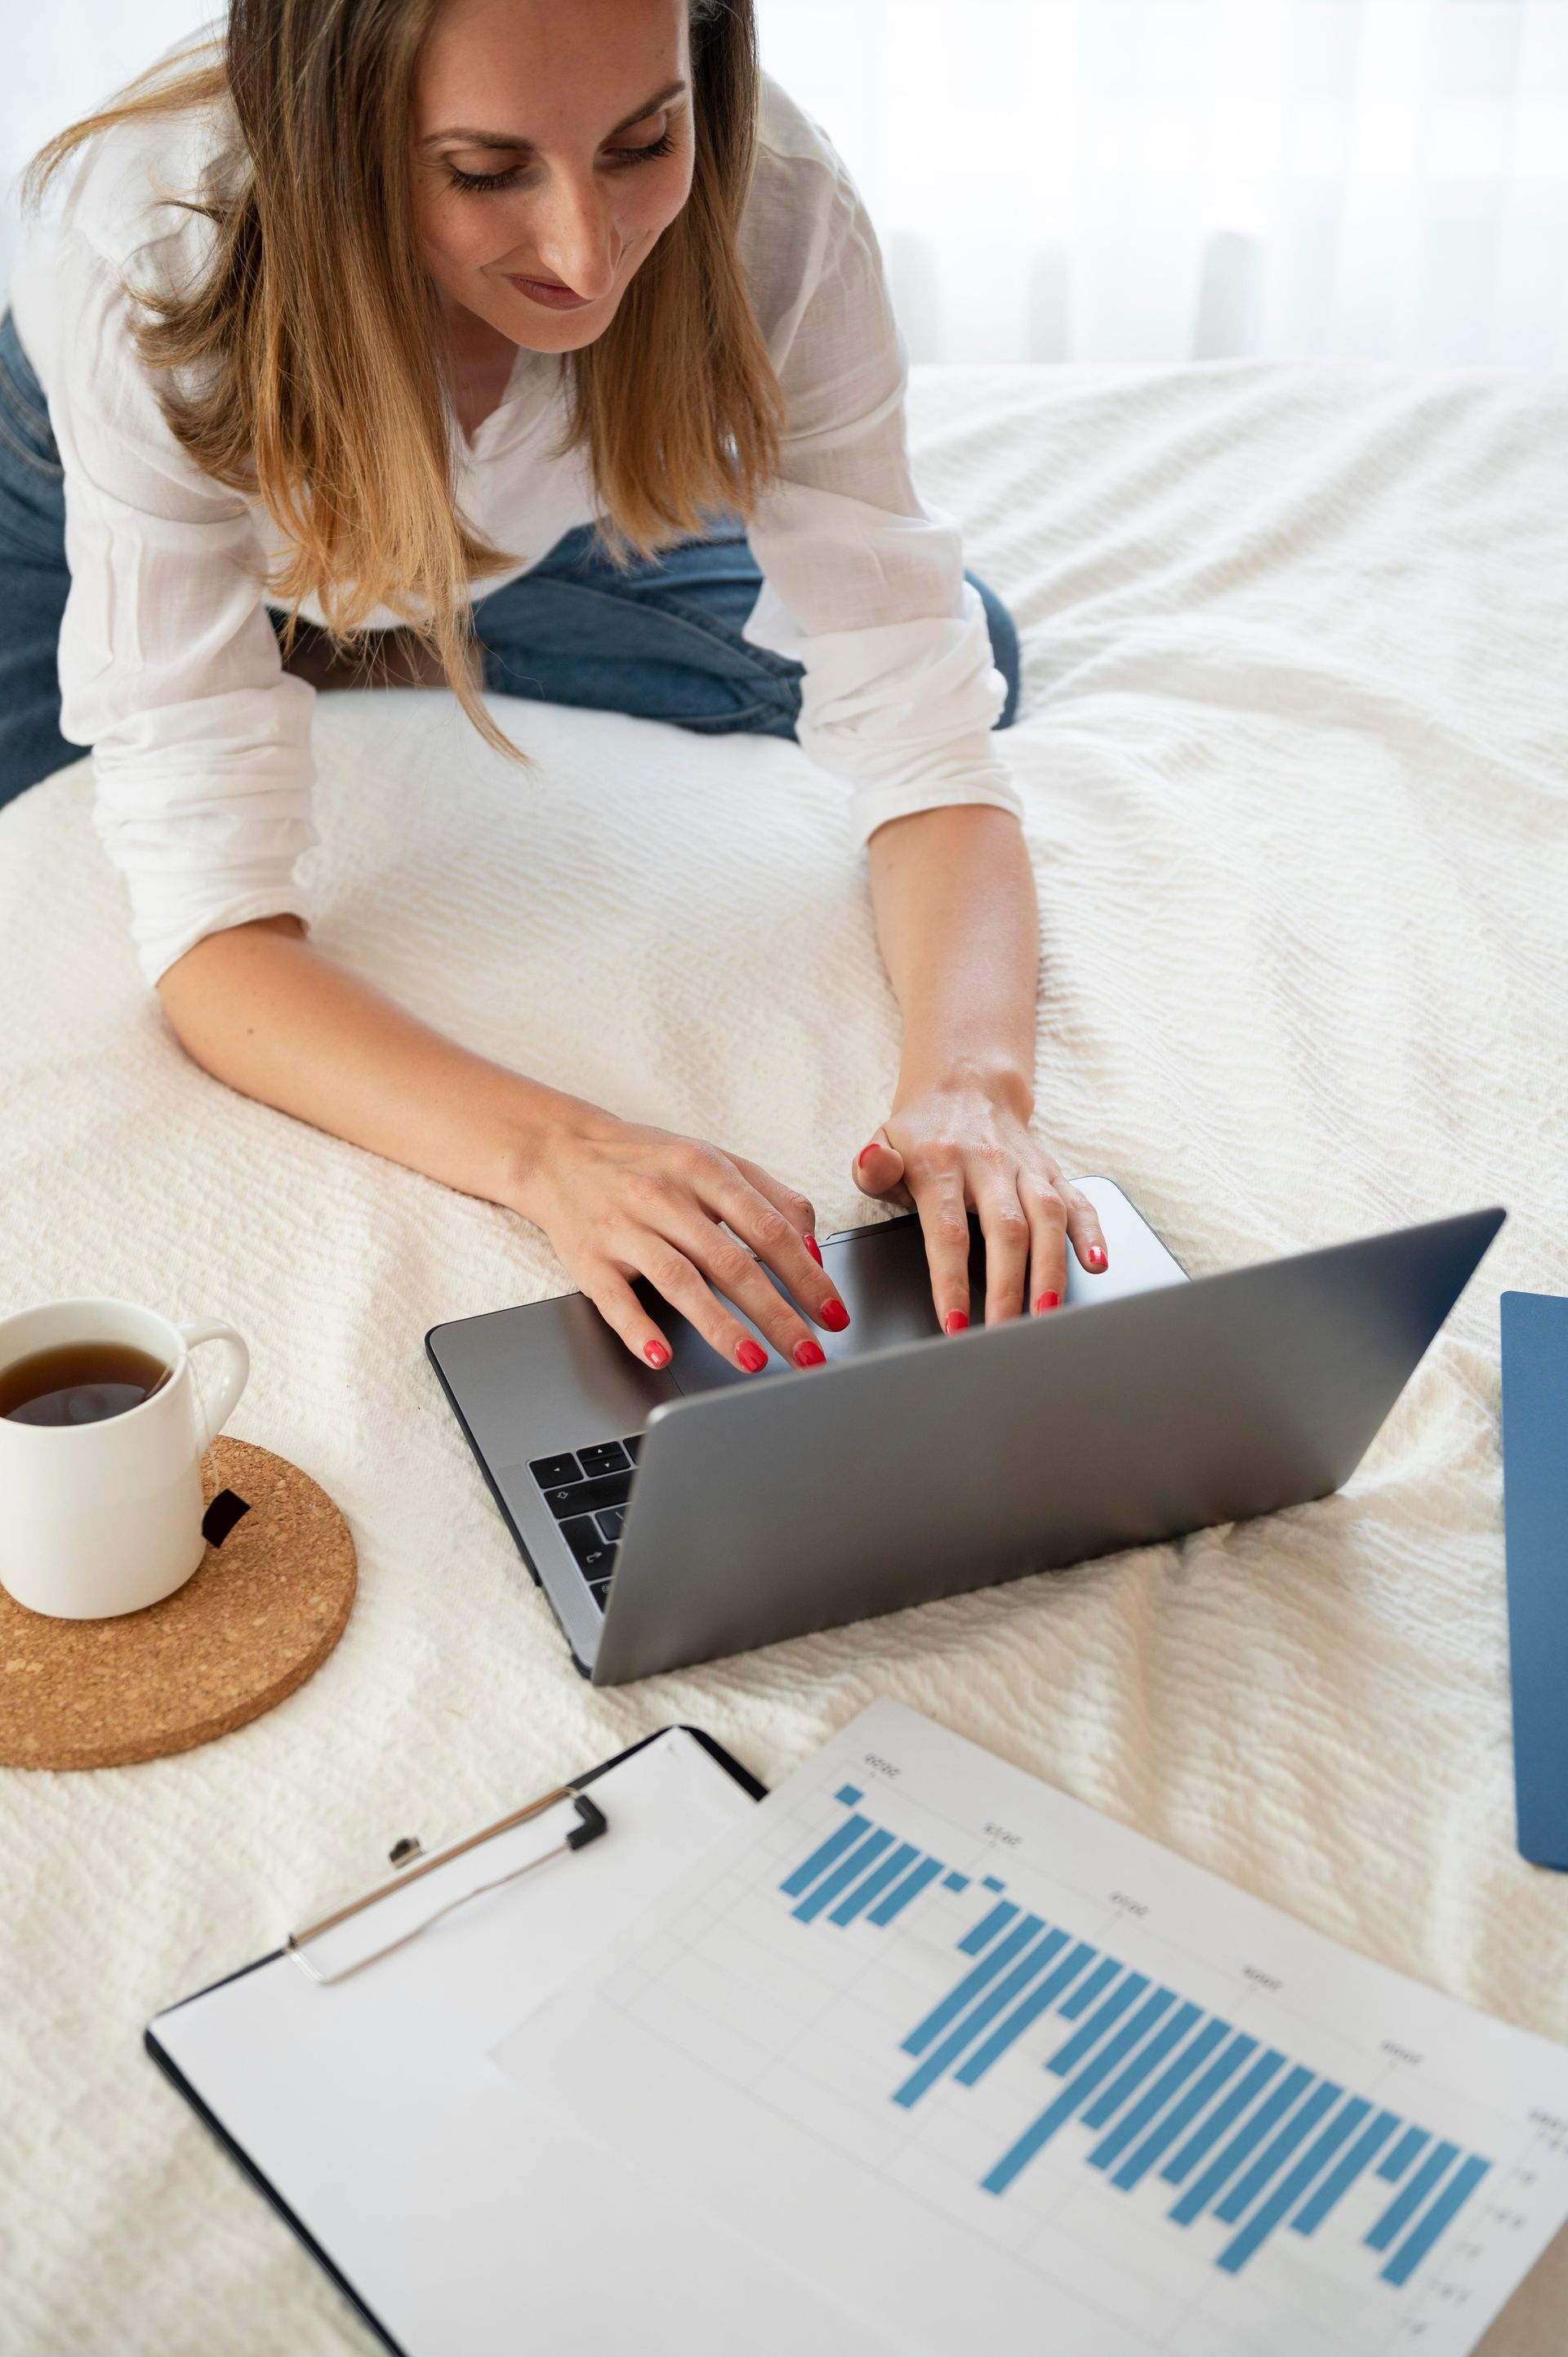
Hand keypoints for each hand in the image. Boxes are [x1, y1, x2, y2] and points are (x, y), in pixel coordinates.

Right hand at [509, 1100, 848, 1371]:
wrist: (557, 1151)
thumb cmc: (646, 1162)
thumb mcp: (713, 1160)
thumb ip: (770, 1197)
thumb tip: (813, 1248)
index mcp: (705, 1169)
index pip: (769, 1229)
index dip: (806, 1275)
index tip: (832, 1313)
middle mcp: (666, 1198)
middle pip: (732, 1262)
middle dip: (777, 1313)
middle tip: (809, 1353)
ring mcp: (625, 1228)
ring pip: (680, 1281)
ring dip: (719, 1326)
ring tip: (752, 1361)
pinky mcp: (589, 1259)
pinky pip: (615, 1300)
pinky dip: (638, 1329)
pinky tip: (661, 1355)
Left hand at [852, 1081, 1107, 1329]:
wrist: (965, 1085)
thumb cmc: (921, 1132)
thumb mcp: (883, 1142)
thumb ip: (872, 1167)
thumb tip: (873, 1164)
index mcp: (942, 1163)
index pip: (948, 1231)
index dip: (951, 1280)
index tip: (954, 1323)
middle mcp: (990, 1163)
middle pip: (1006, 1230)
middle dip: (1008, 1288)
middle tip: (1005, 1334)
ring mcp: (1026, 1168)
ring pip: (1047, 1218)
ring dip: (1051, 1269)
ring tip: (1048, 1314)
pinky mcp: (1052, 1172)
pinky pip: (1079, 1202)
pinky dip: (1092, 1233)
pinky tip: (1098, 1264)